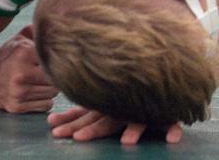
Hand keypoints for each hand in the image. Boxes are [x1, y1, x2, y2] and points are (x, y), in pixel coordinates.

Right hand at [0, 25, 58, 112]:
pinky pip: (45, 106)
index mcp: (23, 53)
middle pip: (56, 81)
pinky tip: (32, 92)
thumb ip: (36, 31)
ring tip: (36, 82)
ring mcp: (18, 92)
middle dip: (53, 78)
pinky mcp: (17, 106)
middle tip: (43, 74)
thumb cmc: (7, 56)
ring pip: (52, 94)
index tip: (49, 62)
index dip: (54, 63)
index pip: (55, 62)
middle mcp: (20, 73)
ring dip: (48, 90)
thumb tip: (55, 21)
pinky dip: (43, 101)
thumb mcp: (18, 40)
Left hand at [48, 106, 182, 143]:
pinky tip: (172, 139)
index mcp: (103, 108)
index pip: (84, 116)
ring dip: (133, 130)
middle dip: (91, 130)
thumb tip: (48, 120)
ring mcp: (141, 111)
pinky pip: (170, 122)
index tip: (51, 126)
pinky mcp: (164, 115)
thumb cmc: (121, 97)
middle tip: (77, 138)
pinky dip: (172, 129)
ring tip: (127, 142)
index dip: (69, 122)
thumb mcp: (97, 108)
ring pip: (136, 120)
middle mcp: (120, 109)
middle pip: (105, 121)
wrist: (155, 79)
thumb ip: (77, 116)